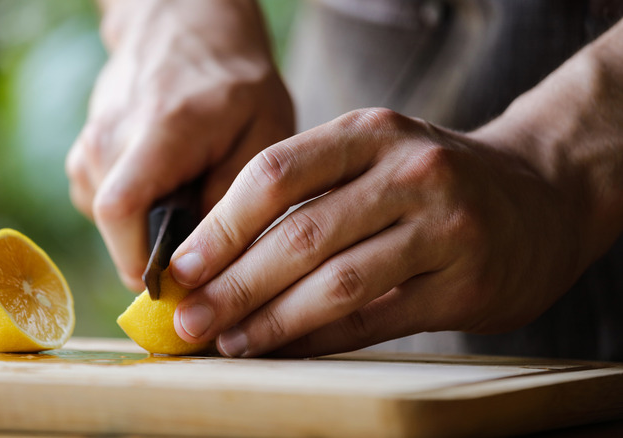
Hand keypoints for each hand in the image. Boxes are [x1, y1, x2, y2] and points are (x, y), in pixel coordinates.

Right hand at [66, 0, 293, 289]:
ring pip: (110, 226)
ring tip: (190, 201)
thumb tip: (205, 268)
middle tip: (203, 248)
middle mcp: (108, 139)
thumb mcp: (264, 134)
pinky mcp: (84, 156)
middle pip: (116, 230)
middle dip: (158, 255)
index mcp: (158, 131)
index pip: (121, 212)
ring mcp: (89, 146)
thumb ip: (236, 200)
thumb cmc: (234, 83)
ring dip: (150, 232)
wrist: (184, 30)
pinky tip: (169, 188)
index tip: (185, 287)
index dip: (145, 264)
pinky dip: (139, 215)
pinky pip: (106, 209)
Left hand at [168, 108, 589, 357]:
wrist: (540, 195)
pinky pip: (374, 320)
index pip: (275, 174)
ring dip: (271, 320)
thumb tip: (218, 259)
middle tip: (189, 318)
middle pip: (300, 234)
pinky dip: (319, 340)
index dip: (221, 226)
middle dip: (234, 284)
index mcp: (370, 133)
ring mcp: (443, 227)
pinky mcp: (465, 283)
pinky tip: (282, 350)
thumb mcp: (374, 157)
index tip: (181, 268)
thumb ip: (307, 195)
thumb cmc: (432, 180)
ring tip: (228, 341)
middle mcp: (408, 172)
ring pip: (336, 283)